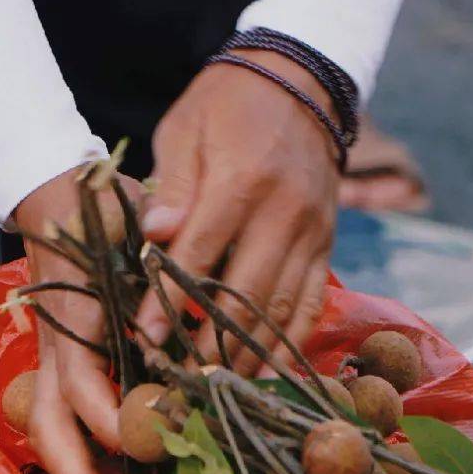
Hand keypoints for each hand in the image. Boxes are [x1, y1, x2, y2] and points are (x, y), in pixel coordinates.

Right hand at [15, 168, 143, 473]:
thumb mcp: (134, 230)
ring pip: (51, 427)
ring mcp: (58, 360)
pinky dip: (87, 450)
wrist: (66, 196)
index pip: (81, 384)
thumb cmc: (107, 214)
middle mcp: (60, 349)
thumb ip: (156, 246)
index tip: (147, 438)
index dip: (111, 418)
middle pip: (51, 423)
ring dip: (77, 473)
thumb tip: (177, 241)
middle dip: (77, 473)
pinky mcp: (69, 364)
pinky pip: (69, 416)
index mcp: (76, 320)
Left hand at [135, 55, 339, 376]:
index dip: (171, 303)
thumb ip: (172, 189)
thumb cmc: (226, 104)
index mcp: (244, 182)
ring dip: (250, 357)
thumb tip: (154, 240)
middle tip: (179, 385)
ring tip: (217, 393)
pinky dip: (290, 344)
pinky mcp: (327, 244)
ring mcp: (314, 232)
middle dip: (211, 347)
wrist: (301, 80)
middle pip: (247, 296)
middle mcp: (286, 214)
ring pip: (283, 311)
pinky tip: (266, 374)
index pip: (201, 256)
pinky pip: (312, 304)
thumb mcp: (184, 130)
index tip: (146, 342)